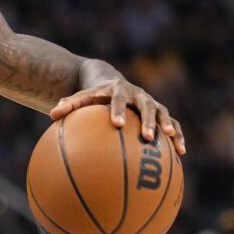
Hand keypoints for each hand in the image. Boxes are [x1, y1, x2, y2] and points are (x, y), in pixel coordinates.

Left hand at [50, 78, 185, 154]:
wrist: (109, 80)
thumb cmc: (91, 95)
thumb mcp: (80, 97)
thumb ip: (68, 106)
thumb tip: (51, 114)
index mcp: (118, 90)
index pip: (118, 99)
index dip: (118, 110)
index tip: (117, 123)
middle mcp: (138, 94)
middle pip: (146, 105)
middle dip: (148, 120)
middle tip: (146, 136)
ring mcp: (151, 102)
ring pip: (163, 113)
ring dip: (168, 125)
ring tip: (172, 139)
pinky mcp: (160, 111)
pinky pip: (173, 123)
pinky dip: (178, 136)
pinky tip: (182, 152)